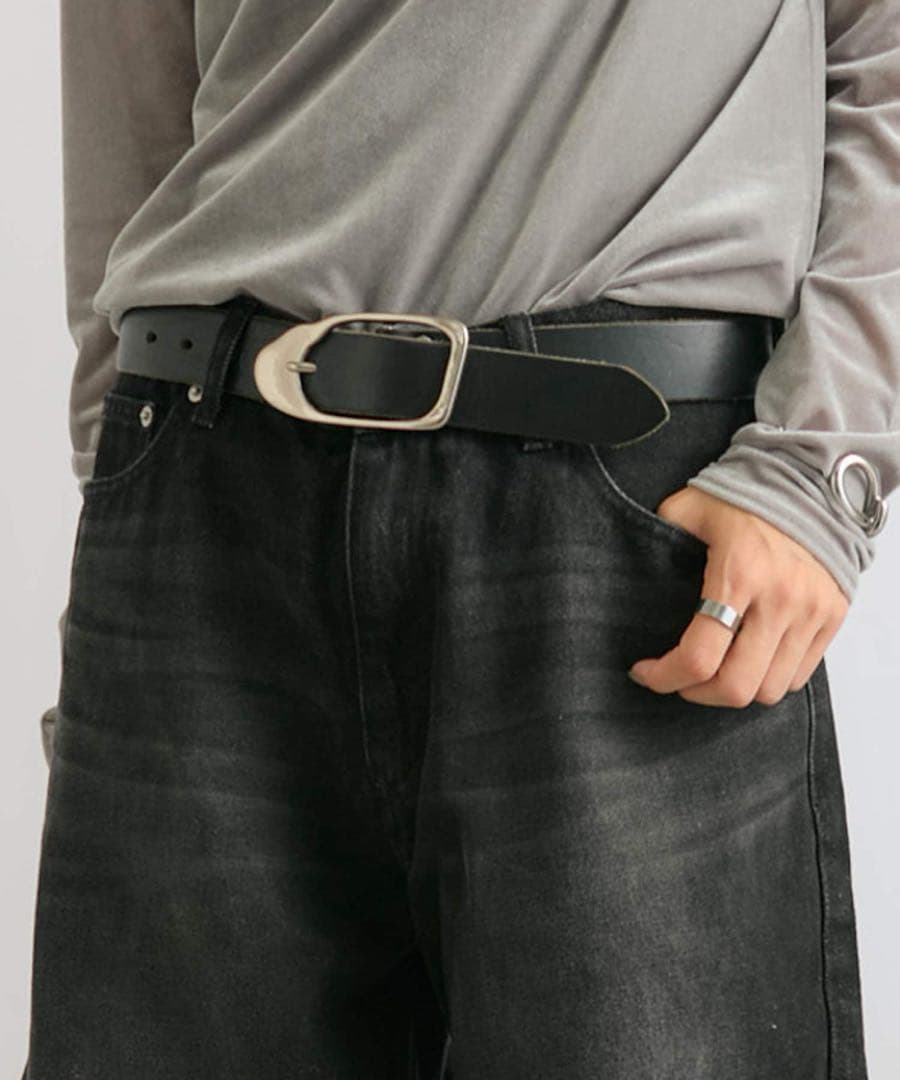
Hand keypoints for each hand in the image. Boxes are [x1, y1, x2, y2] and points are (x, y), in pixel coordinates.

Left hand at [627, 486, 849, 706]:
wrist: (808, 482)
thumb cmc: (742, 497)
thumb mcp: (687, 508)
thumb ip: (657, 536)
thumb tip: (627, 564)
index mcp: (737, 574)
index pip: (699, 656)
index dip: (664, 677)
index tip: (644, 672)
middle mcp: (779, 599)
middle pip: (736, 686)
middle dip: (697, 694)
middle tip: (678, 680)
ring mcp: (810, 612)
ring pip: (770, 690)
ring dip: (734, 692)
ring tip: (711, 673)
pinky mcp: (831, 618)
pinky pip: (799, 676)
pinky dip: (769, 680)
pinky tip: (745, 662)